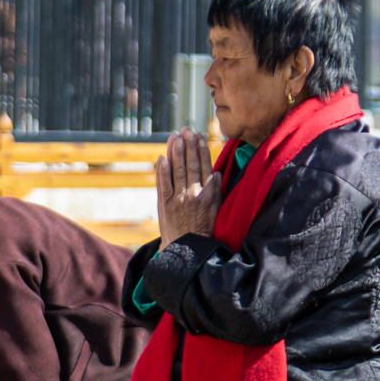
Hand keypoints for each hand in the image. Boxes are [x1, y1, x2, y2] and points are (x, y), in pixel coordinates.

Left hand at [156, 127, 220, 249]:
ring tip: (176, 137)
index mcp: (209, 195)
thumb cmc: (204, 229)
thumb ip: (216, 190)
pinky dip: (162, 170)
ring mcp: (179, 199)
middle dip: (189, 145)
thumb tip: (216, 173)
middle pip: (192, 165)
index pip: (205, 167)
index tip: (200, 136)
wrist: (188, 250)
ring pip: (178, 171)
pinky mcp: (166, 205)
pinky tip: (162, 158)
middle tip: (187, 130)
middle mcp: (195, 194)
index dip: (202, 150)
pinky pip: (164, 184)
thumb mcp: (217, 210)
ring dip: (177, 152)